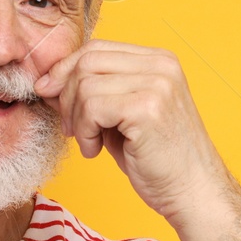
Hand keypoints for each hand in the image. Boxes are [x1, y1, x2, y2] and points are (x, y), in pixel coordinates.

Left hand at [33, 39, 228, 222]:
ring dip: (76, 120)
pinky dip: (84, 132)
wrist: (193, 192)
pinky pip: (92, 107)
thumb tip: (47, 83)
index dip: (65, 70)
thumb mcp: (122, 116)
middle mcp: (161, 65)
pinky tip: (95, 150)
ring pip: (85, 85)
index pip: (96, 48)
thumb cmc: (157, 159)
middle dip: (65, 95)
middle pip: (87, 61)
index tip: (49, 94)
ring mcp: (157, 84)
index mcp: (158, 61)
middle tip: (68, 128)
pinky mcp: (147, 108)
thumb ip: (94, 93)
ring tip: (89, 143)